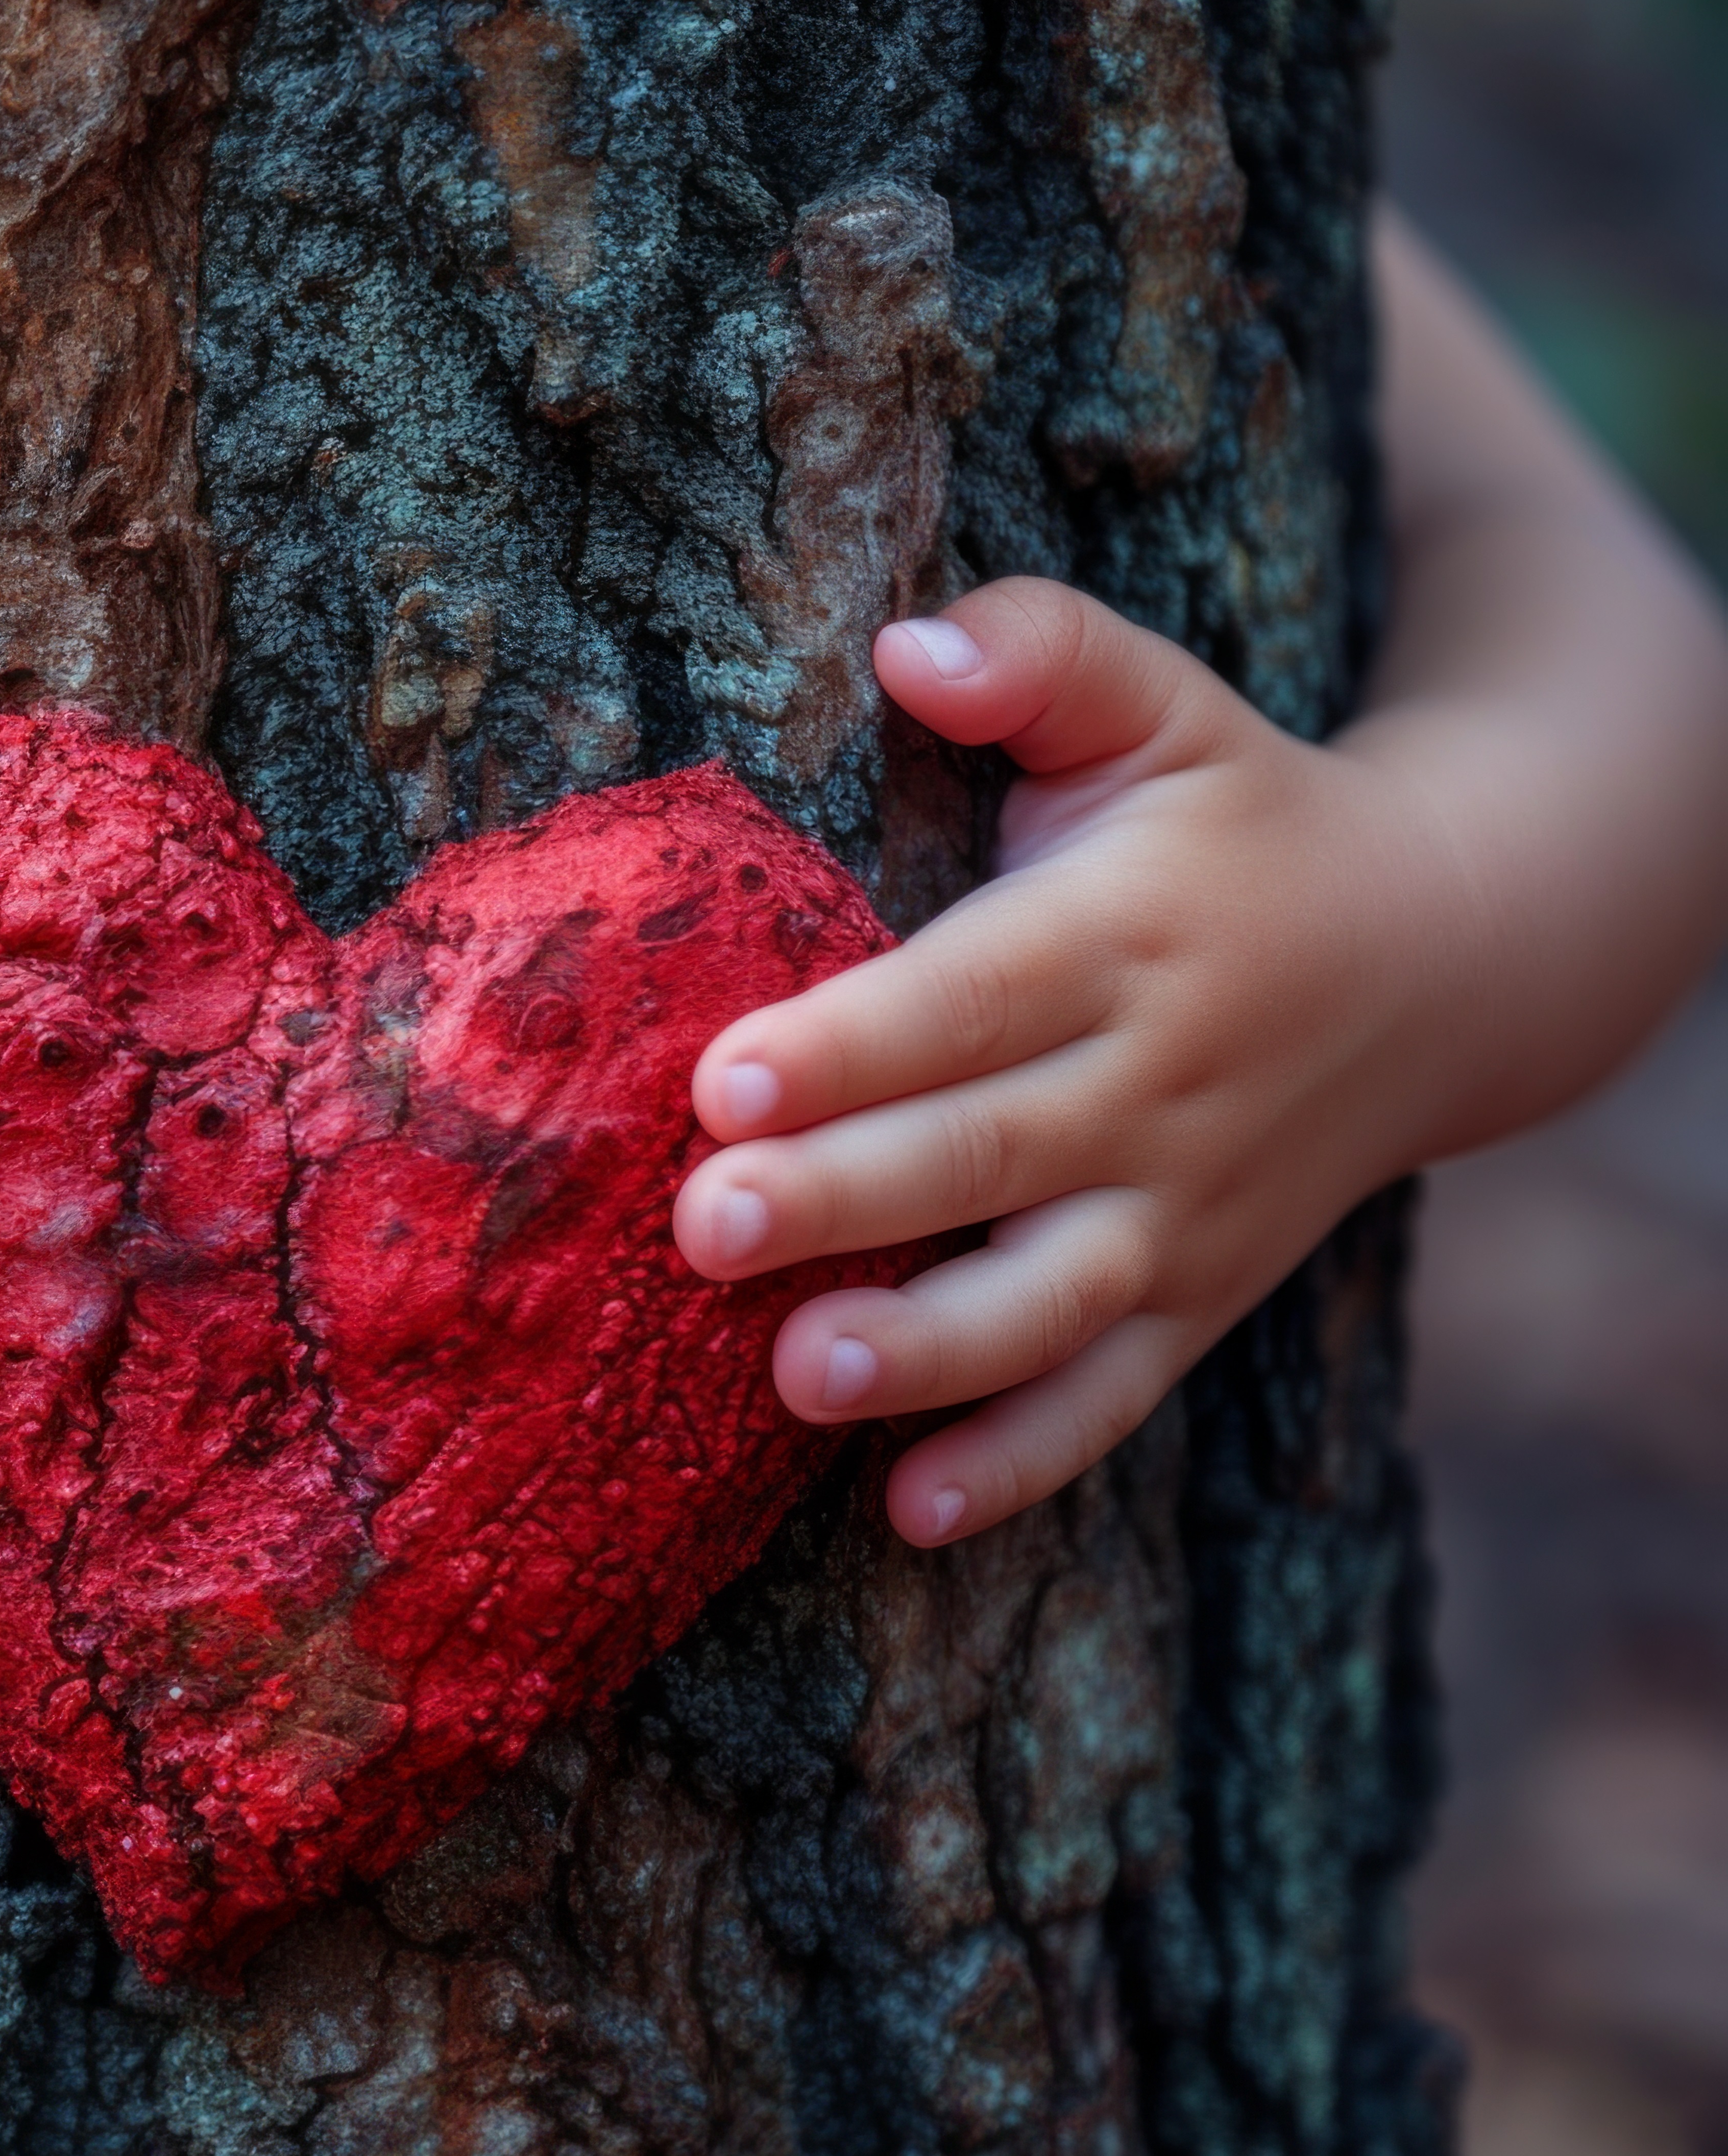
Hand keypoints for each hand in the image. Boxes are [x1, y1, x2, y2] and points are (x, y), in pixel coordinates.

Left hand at [670, 578, 1473, 1546]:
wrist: (1453, 949)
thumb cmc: (1240, 814)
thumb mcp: (1161, 703)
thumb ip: (1040, 651)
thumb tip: (906, 643)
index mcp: (1124, 937)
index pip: (967, 999)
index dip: (847, 1044)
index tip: (720, 1079)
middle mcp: (1157, 1085)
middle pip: (982, 1156)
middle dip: (843, 1201)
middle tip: (702, 1230)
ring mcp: (1183, 1209)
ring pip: (1048, 1302)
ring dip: (924, 1353)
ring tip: (797, 1379)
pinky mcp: (1197, 1297)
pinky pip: (1110, 1398)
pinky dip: (1020, 1464)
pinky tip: (910, 1512)